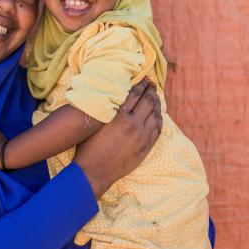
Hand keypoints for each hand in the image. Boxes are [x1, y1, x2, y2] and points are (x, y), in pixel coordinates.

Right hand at [74, 79, 161, 198]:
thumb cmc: (88, 147)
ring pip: (155, 114)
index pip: (134, 94)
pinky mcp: (146, 146)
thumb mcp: (93, 124)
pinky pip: (158, 128)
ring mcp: (142, 136)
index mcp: (118, 116)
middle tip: (151, 83)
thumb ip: (104, 110)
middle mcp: (133, 124)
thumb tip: (109, 96)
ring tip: (155, 95)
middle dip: (150, 90)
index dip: (139, 84)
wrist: (95, 172)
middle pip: (147, 101)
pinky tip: (158, 113)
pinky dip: (159, 118)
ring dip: (156, 102)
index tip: (142, 77)